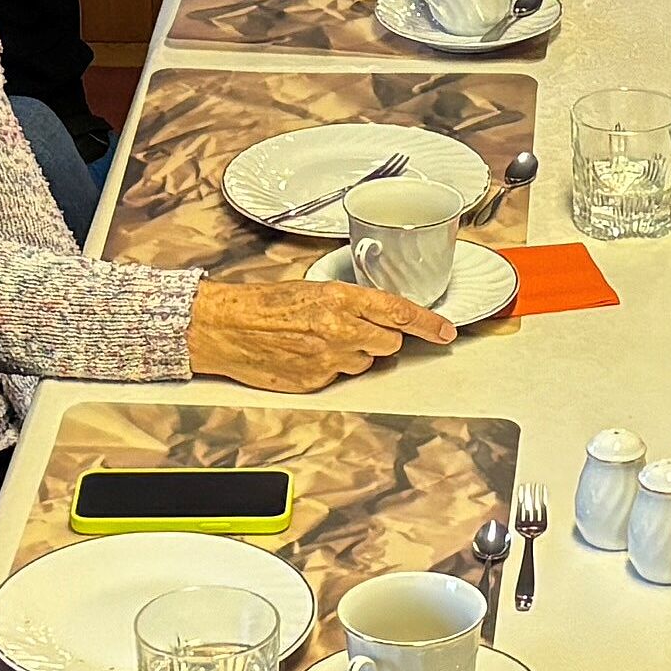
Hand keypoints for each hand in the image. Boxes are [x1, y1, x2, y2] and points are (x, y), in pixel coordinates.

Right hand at [191, 274, 454, 390]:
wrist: (225, 326)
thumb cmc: (263, 304)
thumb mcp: (312, 289)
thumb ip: (349, 303)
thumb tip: (377, 314)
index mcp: (339, 299)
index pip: (398, 311)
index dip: (427, 324)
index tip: (445, 331)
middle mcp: (338, 329)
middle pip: (389, 344)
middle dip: (382, 340)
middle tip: (357, 331)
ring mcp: (327, 360)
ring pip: (364, 364)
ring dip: (353, 354)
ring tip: (320, 341)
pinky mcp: (315, 382)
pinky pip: (339, 378)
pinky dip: (329, 369)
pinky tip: (306, 355)